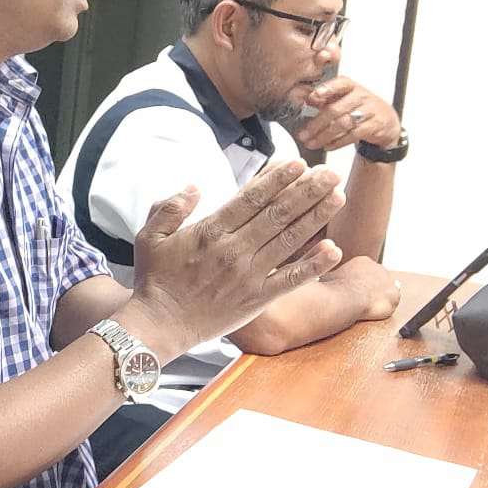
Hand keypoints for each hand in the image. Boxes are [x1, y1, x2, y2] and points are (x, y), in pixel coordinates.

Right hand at [117, 161, 345, 359]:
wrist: (159, 324)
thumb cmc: (154, 279)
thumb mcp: (150, 236)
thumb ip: (170, 208)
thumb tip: (194, 187)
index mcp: (210, 231)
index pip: (251, 199)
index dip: (277, 179)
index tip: (297, 163)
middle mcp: (234, 250)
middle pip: (277, 214)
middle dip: (306, 190)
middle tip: (329, 172)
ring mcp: (249, 275)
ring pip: (289, 240)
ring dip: (316, 217)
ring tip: (337, 197)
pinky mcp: (257, 299)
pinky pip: (291, 279)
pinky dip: (313, 265)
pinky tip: (333, 249)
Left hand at [296, 76, 400, 152]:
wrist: (386, 120)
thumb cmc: (358, 107)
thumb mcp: (342, 99)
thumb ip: (324, 99)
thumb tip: (304, 100)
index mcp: (350, 86)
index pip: (339, 83)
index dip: (326, 90)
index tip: (312, 98)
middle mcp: (361, 96)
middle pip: (335, 109)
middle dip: (316, 124)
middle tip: (303, 135)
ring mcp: (370, 110)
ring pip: (343, 124)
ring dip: (324, 136)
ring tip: (311, 143)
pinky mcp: (375, 125)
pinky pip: (353, 135)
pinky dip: (338, 142)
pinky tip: (327, 146)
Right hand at [327, 255, 401, 320]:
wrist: (347, 298)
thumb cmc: (335, 289)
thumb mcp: (329, 278)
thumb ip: (333, 277)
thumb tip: (325, 279)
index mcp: (362, 262)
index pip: (365, 270)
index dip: (360, 281)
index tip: (355, 289)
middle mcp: (378, 267)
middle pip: (377, 278)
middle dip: (371, 287)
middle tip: (363, 298)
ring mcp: (388, 281)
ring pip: (385, 288)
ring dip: (379, 296)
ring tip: (370, 305)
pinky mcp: (394, 294)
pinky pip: (392, 300)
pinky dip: (386, 305)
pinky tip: (378, 309)